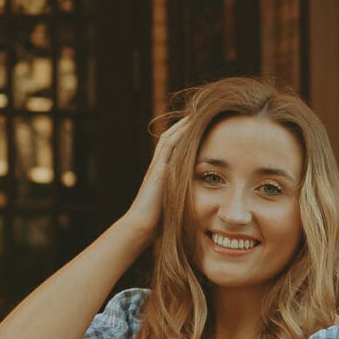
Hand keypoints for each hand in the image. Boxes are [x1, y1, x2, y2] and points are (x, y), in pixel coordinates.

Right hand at [124, 116, 189, 237]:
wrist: (141, 225)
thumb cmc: (157, 220)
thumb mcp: (171, 203)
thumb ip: (178, 196)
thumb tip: (195, 200)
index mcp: (161, 172)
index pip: (172, 147)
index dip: (182, 135)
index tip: (197, 127)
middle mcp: (158, 165)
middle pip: (169, 137)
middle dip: (182, 125)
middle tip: (196, 113)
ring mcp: (157, 166)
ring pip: (169, 138)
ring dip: (181, 125)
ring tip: (195, 114)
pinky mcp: (158, 169)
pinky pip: (169, 146)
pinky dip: (179, 134)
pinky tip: (190, 125)